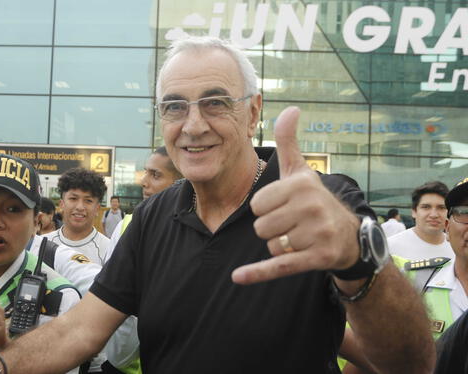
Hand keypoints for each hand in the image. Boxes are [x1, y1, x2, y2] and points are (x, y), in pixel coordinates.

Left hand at [232, 106, 360, 284]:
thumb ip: (289, 142)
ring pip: (270, 245)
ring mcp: (317, 233)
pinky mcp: (318, 258)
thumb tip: (290, 108)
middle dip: (271, 228)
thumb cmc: (316, 201)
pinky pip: (278, 265)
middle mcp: (311, 206)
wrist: (350, 236)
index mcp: (301, 184)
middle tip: (293, 224)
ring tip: (300, 237)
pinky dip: (258, 273)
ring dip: (279, 246)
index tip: (284, 207)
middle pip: (260, 226)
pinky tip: (238, 277)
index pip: (255, 205)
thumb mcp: (301, 171)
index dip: (264, 209)